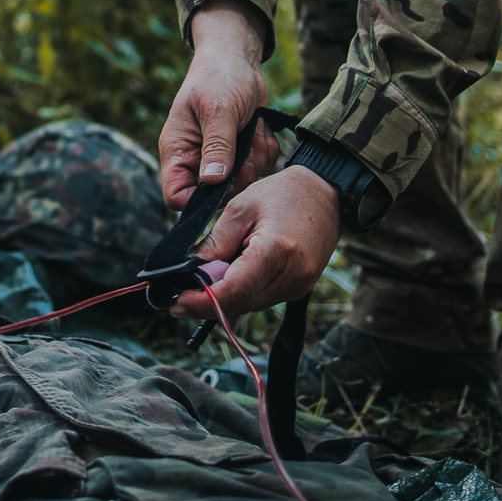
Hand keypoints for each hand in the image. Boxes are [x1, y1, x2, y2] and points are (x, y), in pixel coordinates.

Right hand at [158, 0, 277, 209]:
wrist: (239, 59)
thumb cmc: (219, 77)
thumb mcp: (218, 109)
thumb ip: (217, 146)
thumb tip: (212, 182)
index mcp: (178, 150)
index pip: (176, 195)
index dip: (197, 200)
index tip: (224, 183)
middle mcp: (196, 159)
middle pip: (216, 195)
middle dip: (238, 174)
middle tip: (246, 146)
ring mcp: (221, 158)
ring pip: (242, 182)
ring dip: (255, 157)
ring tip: (251, 127)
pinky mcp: (242, 154)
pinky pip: (259, 168)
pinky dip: (264, 149)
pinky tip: (258, 126)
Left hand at [172, 165, 340, 319]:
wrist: (324, 195)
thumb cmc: (281, 195)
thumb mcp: (239, 209)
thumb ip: (214, 244)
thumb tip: (189, 273)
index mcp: (276, 251)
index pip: (233, 292)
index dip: (202, 302)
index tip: (177, 303)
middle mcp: (292, 275)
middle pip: (240, 304)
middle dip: (209, 302)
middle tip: (183, 294)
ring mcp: (300, 285)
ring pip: (251, 305)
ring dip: (227, 297)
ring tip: (208, 278)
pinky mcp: (301, 289)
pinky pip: (263, 299)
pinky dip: (244, 292)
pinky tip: (234, 274)